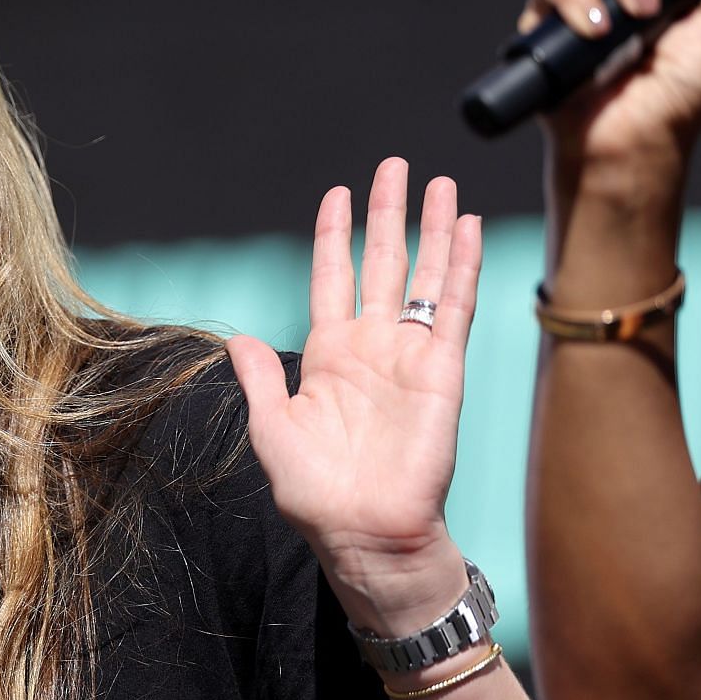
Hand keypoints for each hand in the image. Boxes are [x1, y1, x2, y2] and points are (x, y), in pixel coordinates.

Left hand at [226, 158, 479, 633]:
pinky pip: (454, 308)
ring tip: (439, 183)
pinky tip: (465, 228)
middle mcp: (370, 348)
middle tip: (393, 166)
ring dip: (431, 230)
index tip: (338, 194)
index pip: (331, 279)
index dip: (335, 237)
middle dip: (387, 215)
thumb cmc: (315, 493)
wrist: (363, 533)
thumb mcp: (271, 428)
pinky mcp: (442, 372)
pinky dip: (460, 266)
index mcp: (326, 357)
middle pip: (381, 264)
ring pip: (423, 277)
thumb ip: (259, 378)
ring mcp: (409, 356)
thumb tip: (234, 337)